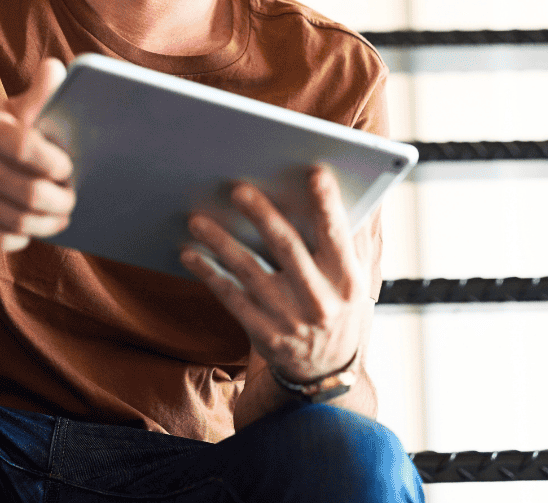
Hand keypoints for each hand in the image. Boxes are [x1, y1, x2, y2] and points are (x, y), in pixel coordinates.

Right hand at [0, 59, 73, 251]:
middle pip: (28, 192)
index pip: (26, 147)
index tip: (69, 169)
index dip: (55, 164)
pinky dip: (20, 238)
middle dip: (60, 201)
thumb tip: (58, 69)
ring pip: (16, 221)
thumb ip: (36, 97)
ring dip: (46, 224)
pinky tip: (29, 229)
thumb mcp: (4, 113)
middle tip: (71, 200)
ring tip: (59, 218)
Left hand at [180, 165, 370, 384]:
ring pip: (249, 271)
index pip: (338, 236)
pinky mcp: (263, 333)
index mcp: (347, 280)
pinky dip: (208, 273)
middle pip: (288, 248)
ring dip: (222, 242)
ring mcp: (288, 319)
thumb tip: (347, 193)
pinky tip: (190, 253)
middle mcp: (319, 301)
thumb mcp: (357, 279)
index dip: (327, 205)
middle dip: (263, 215)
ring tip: (198, 220)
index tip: (314, 174)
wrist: (326, 372)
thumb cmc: (340, 309)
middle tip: (239, 189)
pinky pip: (230, 297)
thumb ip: (352, 239)